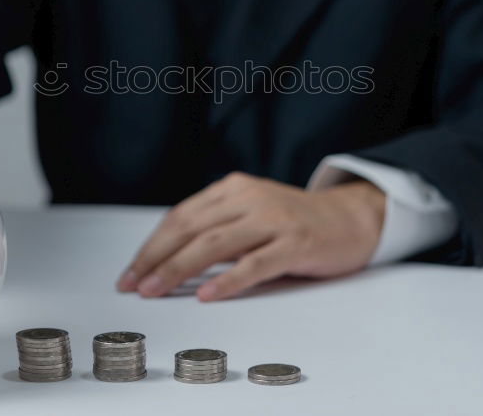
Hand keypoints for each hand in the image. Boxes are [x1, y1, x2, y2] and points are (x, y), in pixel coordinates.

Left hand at [116, 172, 385, 300]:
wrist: (351, 218)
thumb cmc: (294, 222)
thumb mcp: (251, 212)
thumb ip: (217, 226)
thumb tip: (167, 258)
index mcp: (234, 187)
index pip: (182, 215)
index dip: (152, 244)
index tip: (131, 271)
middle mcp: (250, 198)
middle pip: (191, 228)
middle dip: (156, 258)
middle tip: (133, 285)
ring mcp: (274, 219)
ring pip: (215, 244)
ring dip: (179, 269)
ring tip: (156, 290)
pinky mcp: (296, 243)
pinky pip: (255, 263)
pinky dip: (227, 280)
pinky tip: (207, 295)